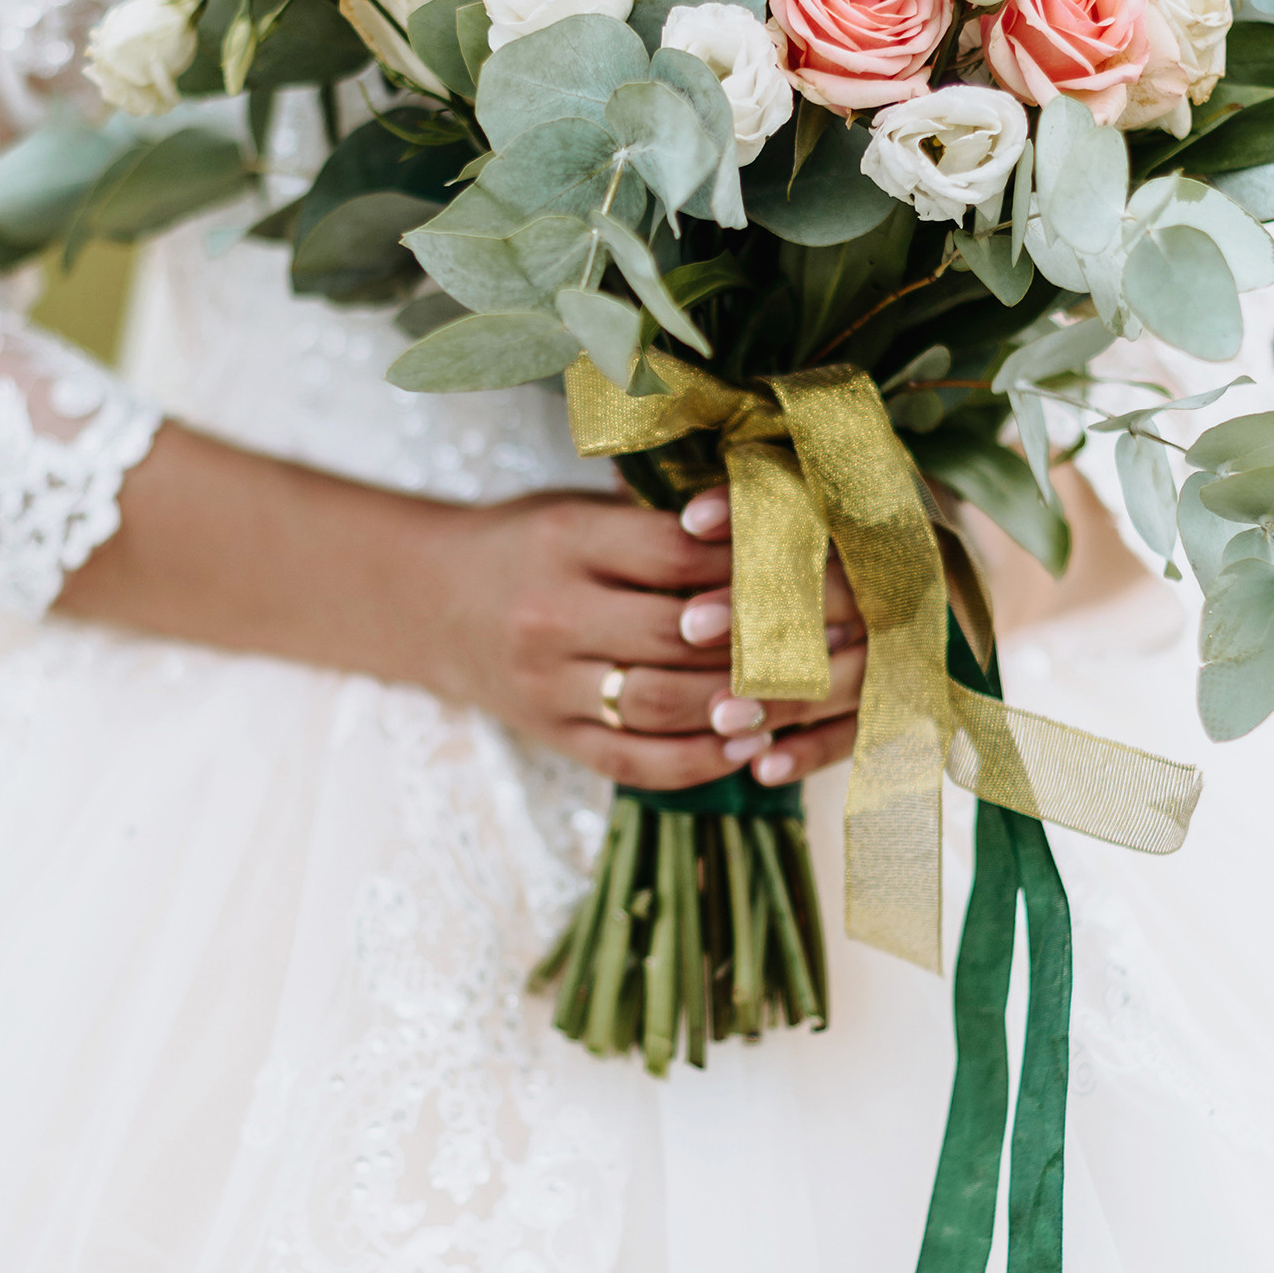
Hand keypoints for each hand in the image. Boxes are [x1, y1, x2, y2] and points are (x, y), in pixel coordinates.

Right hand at [432, 486, 863, 790]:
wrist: (432, 604)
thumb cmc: (532, 546)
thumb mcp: (581, 510)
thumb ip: (659, 521)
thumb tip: (774, 522)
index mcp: (563, 542)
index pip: (673, 553)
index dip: (750, 560)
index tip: (816, 563)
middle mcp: (551, 615)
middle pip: (678, 633)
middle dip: (769, 635)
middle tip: (840, 634)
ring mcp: (548, 685)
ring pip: (662, 702)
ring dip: (744, 702)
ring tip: (805, 692)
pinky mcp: (553, 738)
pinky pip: (635, 762)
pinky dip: (700, 761)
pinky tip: (752, 747)